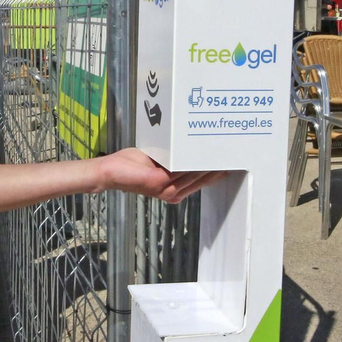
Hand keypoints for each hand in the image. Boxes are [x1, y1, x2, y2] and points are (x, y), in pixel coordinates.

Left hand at [96, 148, 219, 203]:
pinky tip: (202, 154)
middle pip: (202, 179)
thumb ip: (175, 160)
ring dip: (209, 163)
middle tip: (231, 153)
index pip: (200, 181)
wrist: (110, 171)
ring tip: (221, 151)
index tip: (229, 161)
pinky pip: (182, 171)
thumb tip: (192, 148)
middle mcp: (173, 193)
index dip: (214, 172)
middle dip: (216, 167)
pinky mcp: (159, 183)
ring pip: (195, 175)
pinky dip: (192, 162)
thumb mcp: (159, 161)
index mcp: (174, 191)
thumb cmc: (131, 165)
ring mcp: (167, 190)